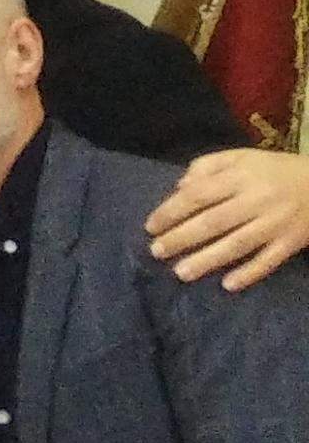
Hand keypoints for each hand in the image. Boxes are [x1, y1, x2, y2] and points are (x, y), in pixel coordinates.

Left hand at [148, 148, 308, 291]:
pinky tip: (228, 285)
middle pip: (214, 221)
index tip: (150, 226)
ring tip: (181, 273)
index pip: (199, 195)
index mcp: (241, 176)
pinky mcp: (292, 241)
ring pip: (238, 243)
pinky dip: (250, 273)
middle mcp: (257, 199)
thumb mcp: (241, 157)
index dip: (171, 211)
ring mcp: (276, 222)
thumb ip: (207, 167)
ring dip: (208, 259)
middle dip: (182, 238)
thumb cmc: (275, 171)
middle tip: (157, 251)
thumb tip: (179, 188)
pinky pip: (269, 260)